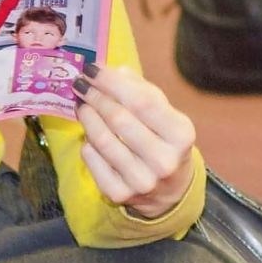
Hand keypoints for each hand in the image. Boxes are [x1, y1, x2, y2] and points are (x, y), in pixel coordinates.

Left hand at [74, 65, 195, 217]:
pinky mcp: (119, 194)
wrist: (170, 191)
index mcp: (181, 135)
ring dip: (87, 115)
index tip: (91, 69)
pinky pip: (92, 158)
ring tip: (81, 104)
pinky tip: (89, 133)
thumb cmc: (164, 142)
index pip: (142, 101)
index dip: (111, 82)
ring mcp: (141, 181)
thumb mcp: (165, 115)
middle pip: (119, 118)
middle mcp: (164, 160)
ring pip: (101, 139)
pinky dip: (87, 142)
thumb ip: (142, 91)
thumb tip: (111, 71)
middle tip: (80, 84)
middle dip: (95, 96)